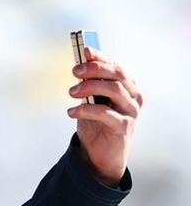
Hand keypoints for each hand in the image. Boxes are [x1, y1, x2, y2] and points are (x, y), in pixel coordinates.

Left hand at [68, 46, 140, 186]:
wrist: (99, 155)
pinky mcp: (124, 127)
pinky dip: (86, 110)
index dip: (101, 57)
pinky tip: (72, 112)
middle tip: (75, 71)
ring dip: (90, 87)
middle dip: (95, 69)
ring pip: (115, 90)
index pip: (116, 67)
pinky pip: (106, 113)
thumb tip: (81, 63)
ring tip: (71, 92)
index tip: (84, 50)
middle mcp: (134, 96)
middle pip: (118, 75)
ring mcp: (131, 111)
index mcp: (128, 87)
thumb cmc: (96, 125)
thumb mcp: (90, 101)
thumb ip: (89, 84)